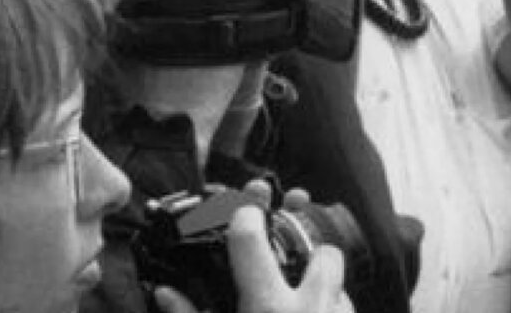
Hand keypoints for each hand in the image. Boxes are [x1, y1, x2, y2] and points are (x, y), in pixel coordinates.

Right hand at [152, 181, 351, 312]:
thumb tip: (166, 292)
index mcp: (268, 308)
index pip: (251, 239)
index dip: (243, 213)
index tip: (243, 209)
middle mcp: (311, 308)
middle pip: (325, 252)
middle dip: (312, 250)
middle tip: (292, 263)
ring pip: (341, 284)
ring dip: (322, 285)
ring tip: (300, 299)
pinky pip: (345, 308)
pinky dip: (329, 308)